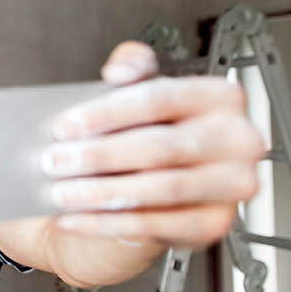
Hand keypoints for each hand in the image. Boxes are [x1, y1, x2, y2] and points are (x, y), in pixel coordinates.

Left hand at [42, 41, 264, 246]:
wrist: (160, 188)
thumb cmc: (152, 133)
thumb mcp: (143, 92)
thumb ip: (133, 66)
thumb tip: (120, 70)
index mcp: (220, 97)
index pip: (158, 99)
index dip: (106, 113)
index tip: (64, 126)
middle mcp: (237, 139)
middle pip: (159, 147)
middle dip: (98, 156)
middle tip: (54, 162)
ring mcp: (232, 183)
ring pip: (160, 188)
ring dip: (100, 193)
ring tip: (60, 192)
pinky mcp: (214, 223)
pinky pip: (155, 225)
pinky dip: (107, 223)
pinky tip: (75, 218)